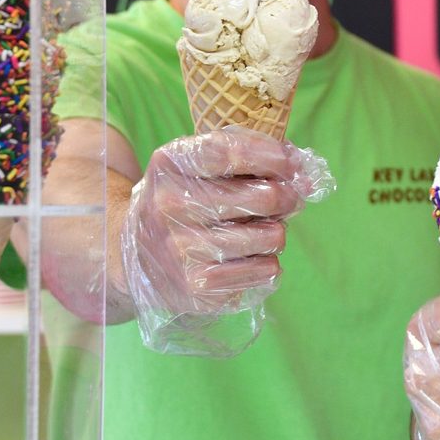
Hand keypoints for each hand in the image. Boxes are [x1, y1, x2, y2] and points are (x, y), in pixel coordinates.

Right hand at [121, 124, 333, 354]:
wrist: (135, 256)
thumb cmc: (183, 200)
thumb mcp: (197, 165)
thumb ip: (248, 156)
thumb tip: (303, 172)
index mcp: (170, 164)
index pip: (231, 151)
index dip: (272, 156)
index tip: (292, 162)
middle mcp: (170, 205)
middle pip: (264, 197)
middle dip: (287, 197)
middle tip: (287, 199)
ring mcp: (181, 250)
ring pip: (272, 237)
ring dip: (276, 232)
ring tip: (260, 231)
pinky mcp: (196, 287)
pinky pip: (265, 271)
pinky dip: (267, 263)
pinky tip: (249, 257)